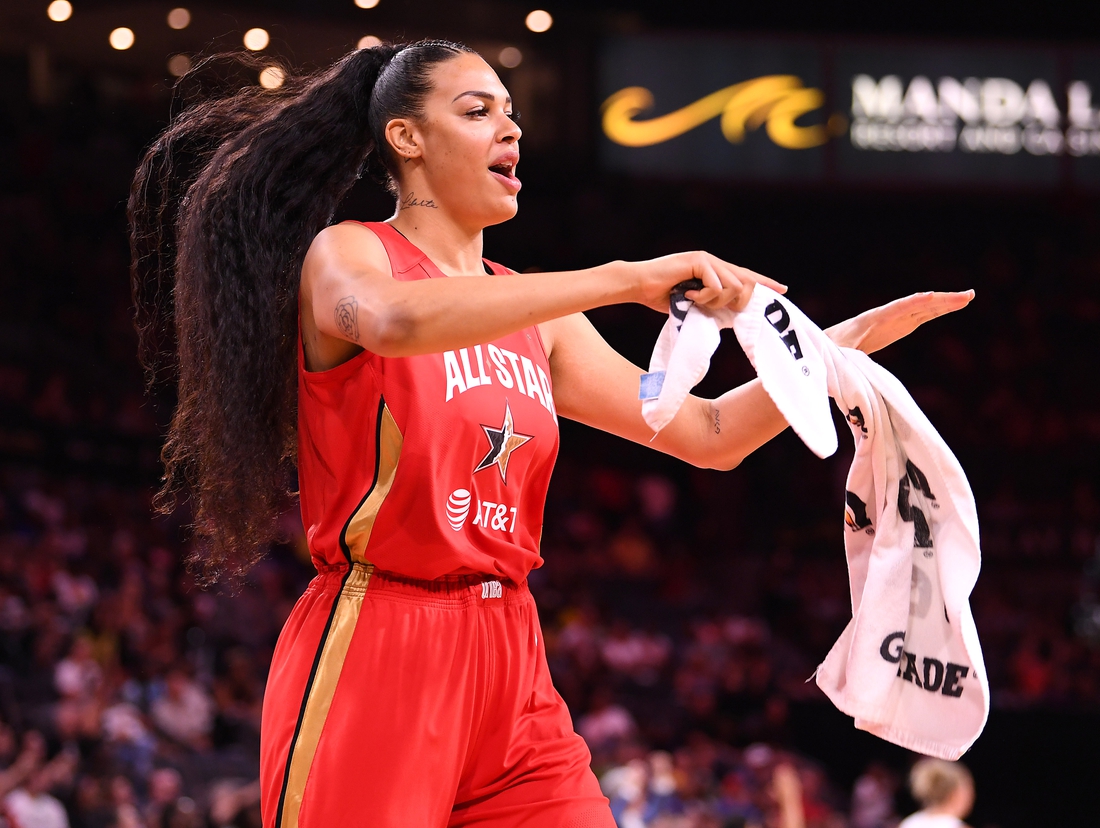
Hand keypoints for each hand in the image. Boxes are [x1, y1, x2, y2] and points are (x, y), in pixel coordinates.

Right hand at [630, 251, 786, 312]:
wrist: (638, 285)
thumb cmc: (661, 297)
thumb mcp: (694, 304)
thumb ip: (713, 305)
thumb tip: (734, 315)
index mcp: (714, 270)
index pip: (746, 276)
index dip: (764, 282)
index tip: (783, 289)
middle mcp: (714, 262)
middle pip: (745, 281)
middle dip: (739, 300)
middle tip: (717, 308)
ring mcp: (707, 259)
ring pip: (733, 285)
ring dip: (717, 301)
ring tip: (695, 301)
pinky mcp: (698, 261)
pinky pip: (716, 284)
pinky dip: (704, 296)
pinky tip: (687, 295)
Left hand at [825, 290, 974, 353]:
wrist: (821, 347)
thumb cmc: (827, 352)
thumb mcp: (836, 356)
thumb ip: (844, 357)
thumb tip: (850, 360)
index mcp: (870, 321)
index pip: (896, 310)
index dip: (915, 304)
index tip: (932, 297)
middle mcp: (883, 316)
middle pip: (916, 305)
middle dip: (941, 300)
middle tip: (967, 295)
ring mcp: (890, 321)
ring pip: (921, 309)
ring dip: (943, 303)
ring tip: (967, 297)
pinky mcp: (894, 327)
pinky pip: (918, 317)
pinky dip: (934, 312)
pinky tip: (950, 307)